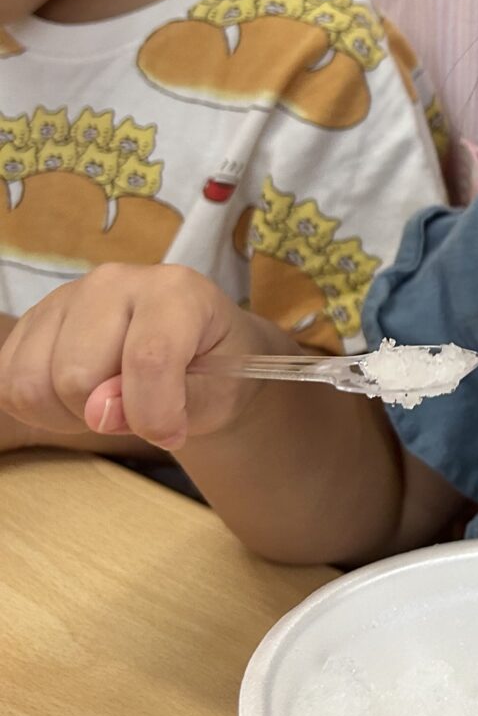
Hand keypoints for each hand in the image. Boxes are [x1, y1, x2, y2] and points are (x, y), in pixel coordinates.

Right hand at [0, 266, 269, 453]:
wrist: (200, 354)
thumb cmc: (215, 372)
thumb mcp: (218, 395)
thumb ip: (171, 404)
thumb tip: (98, 411)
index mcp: (174, 290)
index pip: (147, 357)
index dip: (153, 413)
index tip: (172, 434)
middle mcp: (113, 282)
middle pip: (76, 376)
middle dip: (107, 416)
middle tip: (139, 409)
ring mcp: (65, 297)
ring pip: (32, 383)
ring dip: (68, 415)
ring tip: (109, 403)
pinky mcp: (32, 321)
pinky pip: (7, 385)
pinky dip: (39, 409)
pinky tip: (78, 398)